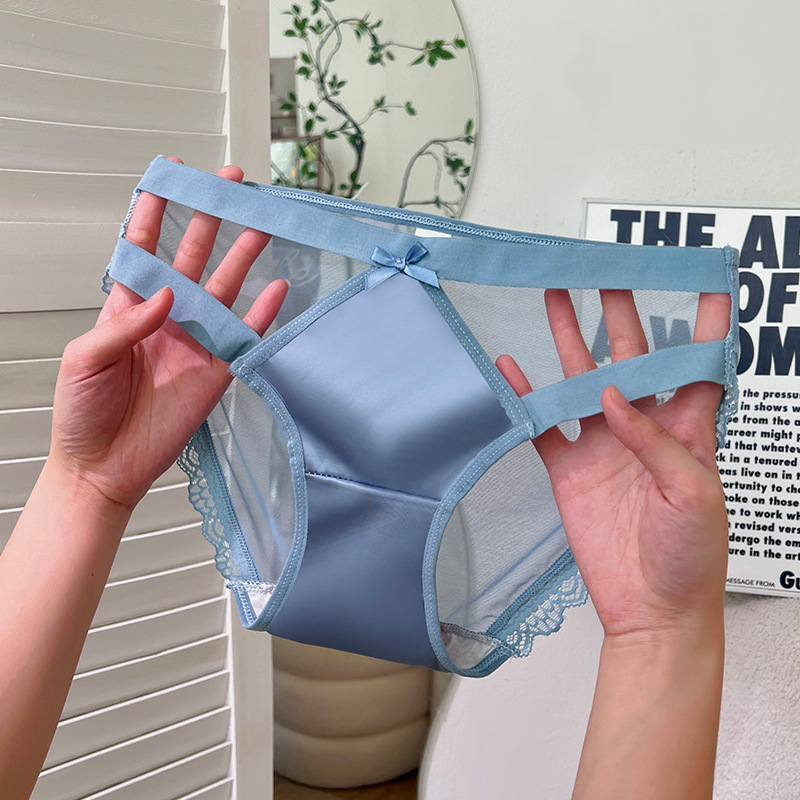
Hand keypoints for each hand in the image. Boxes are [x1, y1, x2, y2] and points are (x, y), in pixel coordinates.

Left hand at [50, 161, 287, 509]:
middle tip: (229, 188)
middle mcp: (166, 317)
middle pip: (192, 258)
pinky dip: (262, 313)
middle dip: (209, 221)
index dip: (155, 211)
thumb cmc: (82, 412)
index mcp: (128, 307)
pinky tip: (277, 288)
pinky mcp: (216, 370)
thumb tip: (168, 295)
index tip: (169, 176)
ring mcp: (194, 341)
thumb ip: (127, 324)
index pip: (143, 247)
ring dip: (242, 257)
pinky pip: (243, 334)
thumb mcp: (87, 358)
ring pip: (223, 289)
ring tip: (261, 226)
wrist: (105, 465)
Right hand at [497, 288, 729, 639]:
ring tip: (555, 300)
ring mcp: (603, 445)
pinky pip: (543, 424)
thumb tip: (614, 395)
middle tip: (603, 275)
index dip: (705, 324)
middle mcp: (643, 428)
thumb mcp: (693, 492)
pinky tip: (511, 370)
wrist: (651, 608)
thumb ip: (655, 439)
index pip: (701, 363)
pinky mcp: (569, 468)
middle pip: (632, 356)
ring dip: (567, 341)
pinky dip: (525, 397)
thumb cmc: (692, 555)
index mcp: (689, 429)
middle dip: (618, 314)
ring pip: (581, 379)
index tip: (704, 281)